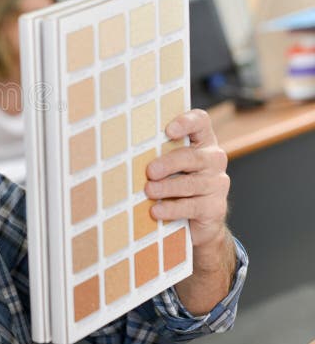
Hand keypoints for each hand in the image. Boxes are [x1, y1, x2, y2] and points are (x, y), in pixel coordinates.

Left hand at [144, 109, 229, 249]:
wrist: (196, 221)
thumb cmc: (174, 183)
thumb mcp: (166, 165)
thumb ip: (155, 153)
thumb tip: (125, 152)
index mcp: (202, 141)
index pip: (200, 122)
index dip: (186, 122)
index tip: (168, 131)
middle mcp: (213, 159)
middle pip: (192, 156)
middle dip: (168, 163)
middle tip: (150, 171)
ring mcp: (217, 183)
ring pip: (191, 183)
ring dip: (167, 188)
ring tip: (149, 191)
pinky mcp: (215, 207)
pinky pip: (192, 207)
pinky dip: (172, 209)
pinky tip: (156, 211)